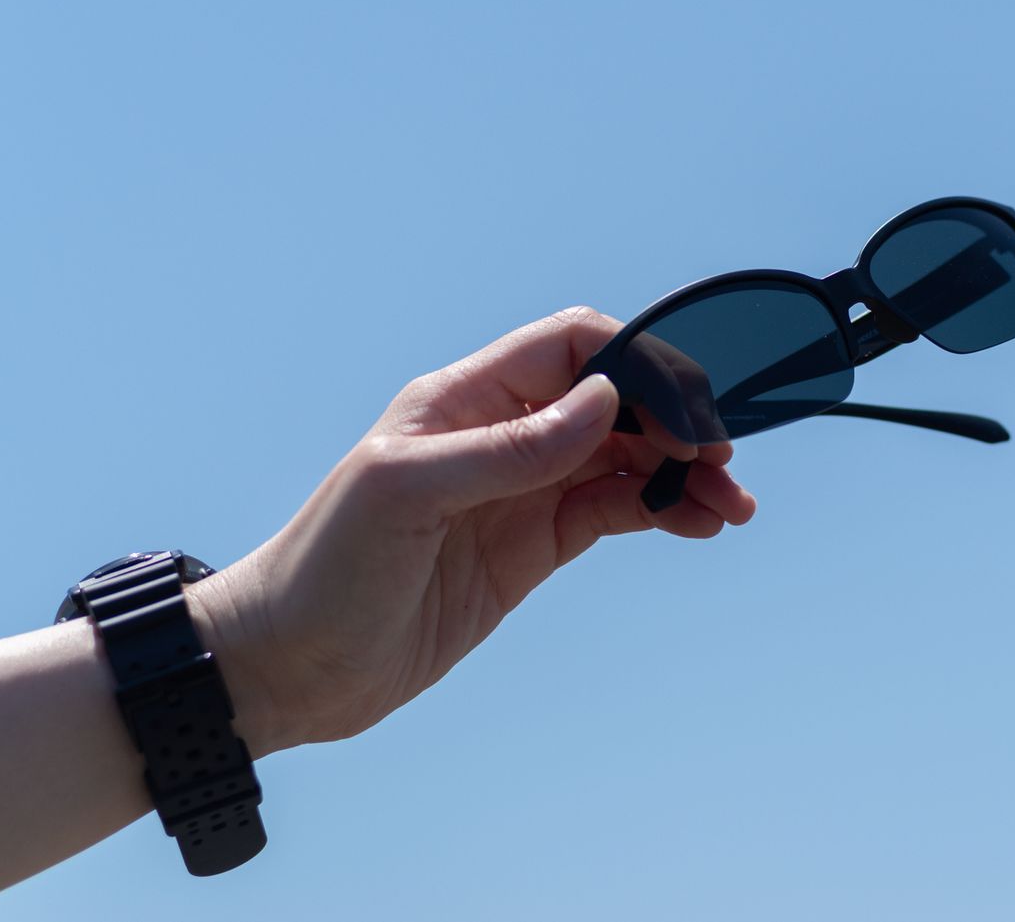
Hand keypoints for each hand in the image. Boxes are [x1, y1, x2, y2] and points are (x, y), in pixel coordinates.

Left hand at [188, 307, 755, 754]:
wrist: (284, 668)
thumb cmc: (324, 571)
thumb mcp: (407, 495)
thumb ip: (508, 448)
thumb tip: (601, 401)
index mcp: (464, 398)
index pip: (571, 346)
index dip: (635, 365)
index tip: (682, 411)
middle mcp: (500, 433)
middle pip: (614, 401)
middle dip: (675, 422)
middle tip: (721, 462)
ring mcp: (521, 491)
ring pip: (625, 459)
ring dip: (682, 473)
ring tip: (730, 506)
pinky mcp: (533, 546)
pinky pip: (613, 511)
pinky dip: (661, 512)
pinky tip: (696, 524)